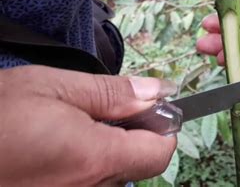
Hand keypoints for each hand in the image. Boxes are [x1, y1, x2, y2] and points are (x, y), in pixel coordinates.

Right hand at [0, 66, 176, 185]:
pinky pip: (85, 185)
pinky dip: (81, 168)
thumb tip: (160, 92)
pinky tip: (53, 151)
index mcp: (94, 159)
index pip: (160, 154)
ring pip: (109, 178)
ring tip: (67, 131)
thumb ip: (113, 93)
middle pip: (135, 167)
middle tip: (97, 114)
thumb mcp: (53, 88)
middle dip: (129, 138)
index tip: (148, 111)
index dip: (161, 128)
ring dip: (102, 153)